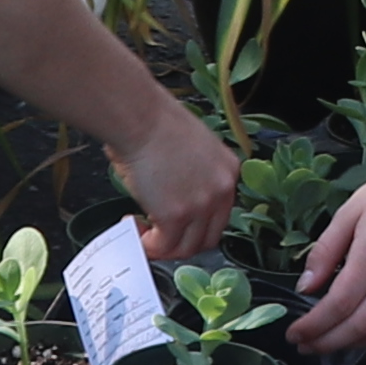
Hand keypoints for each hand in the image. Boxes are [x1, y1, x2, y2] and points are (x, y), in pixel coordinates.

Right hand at [110, 97, 243, 263]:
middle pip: (209, 238)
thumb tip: (175, 196)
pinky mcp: (175, 215)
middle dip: (182, 242)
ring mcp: (201, 205)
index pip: (221, 215)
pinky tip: (136, 227)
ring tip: (145, 232)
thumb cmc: (155, 123)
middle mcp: (222, 190)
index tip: (179, 225)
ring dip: (164, 247)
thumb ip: (194, 176)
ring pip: (186, 247)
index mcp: (229, 171)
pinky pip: (162, 246)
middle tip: (160, 236)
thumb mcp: (192, 149)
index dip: (197, 225)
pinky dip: (148, 245)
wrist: (140, 116)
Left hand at [284, 143, 365, 351]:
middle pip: (358, 327)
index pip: (340, 304)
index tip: (294, 333)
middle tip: (303, 345)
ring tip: (323, 344)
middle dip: (326, 343)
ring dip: (347, 345)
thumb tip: (306, 287)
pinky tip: (353, 334)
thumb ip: (325, 251)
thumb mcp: (350, 212)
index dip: (314, 325)